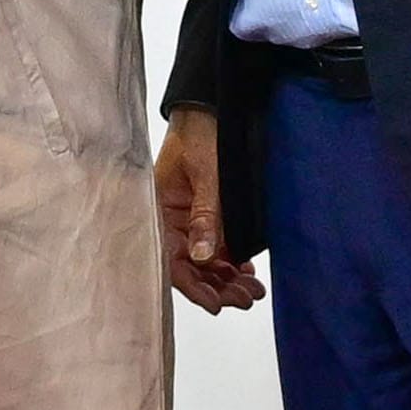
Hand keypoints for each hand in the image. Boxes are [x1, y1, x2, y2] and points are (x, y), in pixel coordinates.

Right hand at [154, 108, 260, 313]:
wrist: (211, 107)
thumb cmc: (201, 131)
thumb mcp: (208, 173)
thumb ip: (206, 215)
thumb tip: (203, 256)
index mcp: (158, 211)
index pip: (170, 260)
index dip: (192, 286)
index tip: (215, 303)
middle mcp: (170, 220)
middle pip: (189, 266)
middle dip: (218, 286)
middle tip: (246, 297)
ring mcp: (187, 219)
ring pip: (204, 260)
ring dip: (226, 278)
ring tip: (252, 290)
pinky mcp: (203, 215)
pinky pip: (214, 246)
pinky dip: (230, 261)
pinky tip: (245, 271)